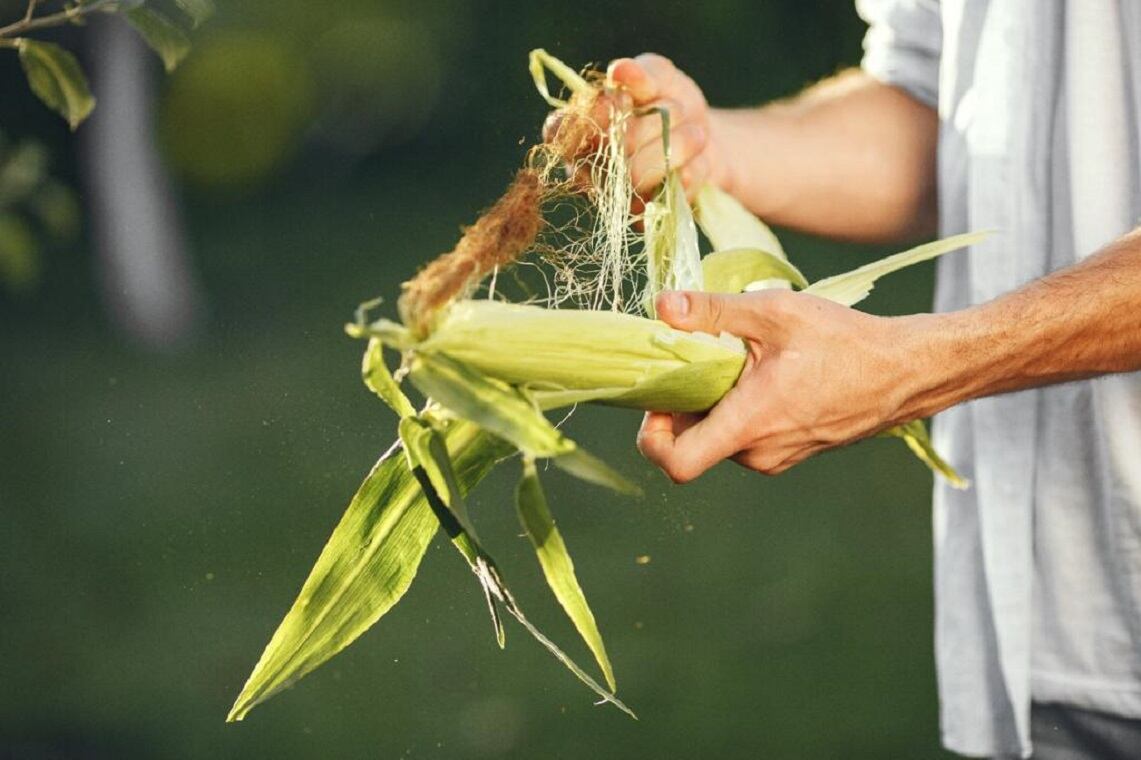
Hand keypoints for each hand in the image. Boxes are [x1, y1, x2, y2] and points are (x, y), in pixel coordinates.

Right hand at [543, 53, 732, 198]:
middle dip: (655, 120)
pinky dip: (694, 168)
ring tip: (695, 132)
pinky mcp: (644, 219)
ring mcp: (614, 198)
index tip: (618, 101)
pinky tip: (696, 160)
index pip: (558, 130)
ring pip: (637, 175)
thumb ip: (641, 73)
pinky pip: (669, 192)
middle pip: (611, 147)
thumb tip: (620, 70)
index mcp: (578, 130)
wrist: (707, 140)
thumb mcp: (659, 77)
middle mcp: (586, 168)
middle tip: (677, 109)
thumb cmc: (669, 103)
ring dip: (677, 145)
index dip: (587, 117)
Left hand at [636, 289, 925, 482]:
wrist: (905, 372)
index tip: (657, 398)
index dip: (651, 436)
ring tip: (740, 360)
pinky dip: (738, 409)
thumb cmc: (844, 342)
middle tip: (697, 358)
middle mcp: (757, 454)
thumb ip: (712, 312)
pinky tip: (762, 373)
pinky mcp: (789, 453)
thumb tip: (661, 305)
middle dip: (683, 404)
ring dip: (714, 404)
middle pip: (691, 442)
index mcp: (749, 425)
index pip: (675, 462)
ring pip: (718, 437)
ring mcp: (775, 458)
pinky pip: (745, 437)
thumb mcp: (774, 313)